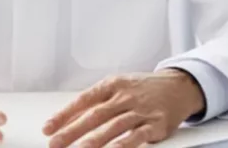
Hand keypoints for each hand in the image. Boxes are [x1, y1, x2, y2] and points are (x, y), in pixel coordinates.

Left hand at [42, 69, 205, 147]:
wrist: (179, 86)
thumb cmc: (143, 88)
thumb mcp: (119, 86)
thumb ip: (98, 102)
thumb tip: (70, 118)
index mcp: (112, 85)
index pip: (83, 100)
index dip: (64, 115)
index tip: (48, 128)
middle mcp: (124, 96)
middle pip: (94, 115)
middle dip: (72, 131)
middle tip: (55, 142)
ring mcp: (140, 110)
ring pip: (113, 126)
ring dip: (94, 140)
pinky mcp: (155, 124)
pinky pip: (137, 136)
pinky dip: (124, 145)